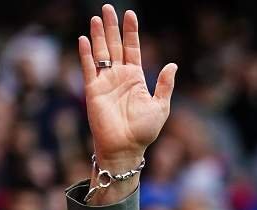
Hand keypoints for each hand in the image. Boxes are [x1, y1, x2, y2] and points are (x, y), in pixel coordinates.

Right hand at [77, 5, 175, 171]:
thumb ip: (165, 84)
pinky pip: (89, 68)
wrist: (126, 148)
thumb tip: (172, 65)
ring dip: (98, 35)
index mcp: (135, 77)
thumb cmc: (143, 131)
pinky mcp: (93, 90)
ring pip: (100, 52)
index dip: (131, 31)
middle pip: (114, 45)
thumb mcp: (161, 106)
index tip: (130, 14)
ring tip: (97, 17)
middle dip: (111, 27)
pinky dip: (86, 54)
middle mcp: (119, 76)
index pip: (132, 48)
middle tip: (108, 8)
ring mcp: (105, 82)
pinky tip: (84, 39)